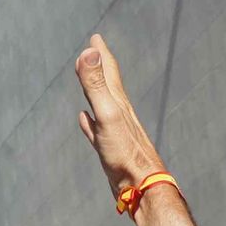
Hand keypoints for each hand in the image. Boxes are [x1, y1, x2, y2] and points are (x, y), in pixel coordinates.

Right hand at [74, 35, 199, 225]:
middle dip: (99, 66)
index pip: (108, 71)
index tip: (95, 39)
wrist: (140, 186)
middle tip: (92, 52)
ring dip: (95, 91)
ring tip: (88, 82)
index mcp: (117, 103)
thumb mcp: (108, 114)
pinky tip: (85, 119)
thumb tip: (88, 52)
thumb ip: (96, 85)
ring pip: (102, 104)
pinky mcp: (109, 149)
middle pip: (107, 84)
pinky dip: (89, 121)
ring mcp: (113, 131)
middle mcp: (117, 113)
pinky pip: (96, 128)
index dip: (100, 54)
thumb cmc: (126, 153)